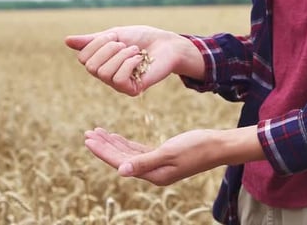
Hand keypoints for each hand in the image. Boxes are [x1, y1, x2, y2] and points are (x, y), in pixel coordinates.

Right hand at [65, 25, 203, 95]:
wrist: (167, 44)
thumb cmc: (142, 38)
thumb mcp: (114, 35)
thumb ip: (92, 40)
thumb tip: (66, 41)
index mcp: (101, 62)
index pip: (83, 58)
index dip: (97, 44)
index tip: (114, 37)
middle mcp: (106, 76)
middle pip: (91, 67)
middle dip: (108, 49)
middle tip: (125, 45)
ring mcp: (119, 85)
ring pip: (104, 73)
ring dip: (121, 55)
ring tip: (136, 51)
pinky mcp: (132, 90)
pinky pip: (118, 79)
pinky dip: (129, 63)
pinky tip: (140, 59)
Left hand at [84, 126, 263, 185]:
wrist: (218, 146)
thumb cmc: (197, 148)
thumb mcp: (170, 153)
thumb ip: (144, 161)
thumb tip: (120, 171)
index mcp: (153, 174)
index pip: (121, 162)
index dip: (103, 151)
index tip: (89, 139)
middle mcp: (153, 172)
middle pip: (121, 158)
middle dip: (104, 146)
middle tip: (88, 133)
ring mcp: (157, 165)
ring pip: (128, 154)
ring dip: (113, 143)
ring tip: (97, 133)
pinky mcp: (162, 156)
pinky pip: (138, 151)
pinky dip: (126, 143)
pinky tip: (116, 137)